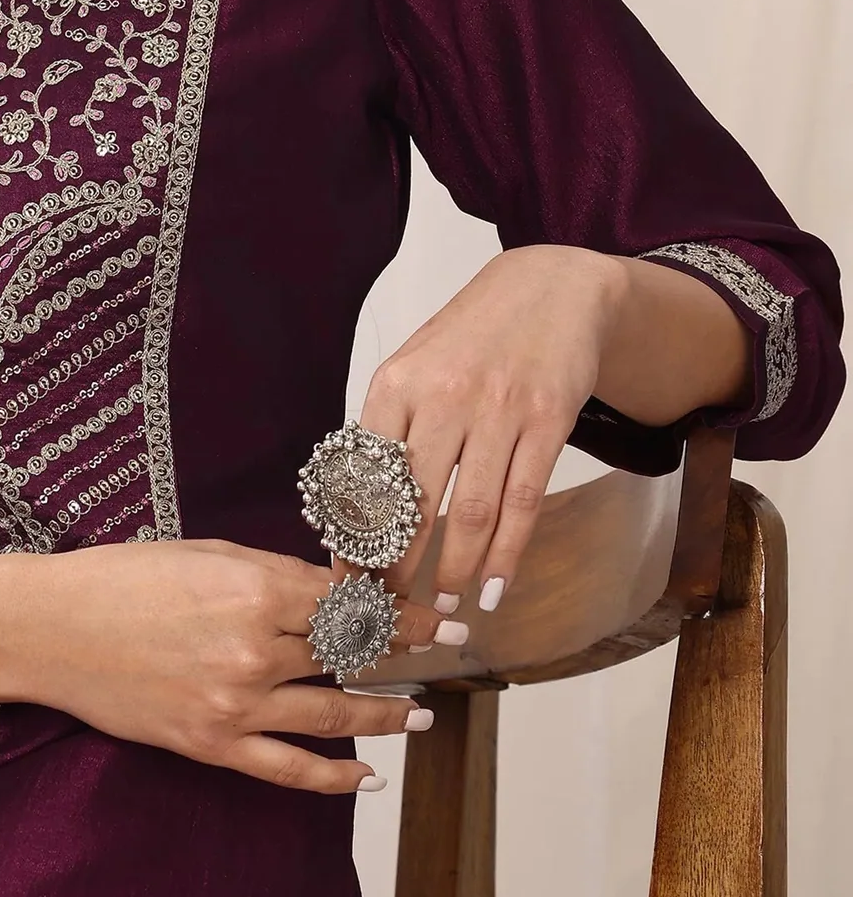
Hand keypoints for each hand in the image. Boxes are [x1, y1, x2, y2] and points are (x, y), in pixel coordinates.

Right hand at [0, 539, 463, 795]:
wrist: (52, 627)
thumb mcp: (206, 552)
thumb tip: (332, 590)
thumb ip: (273, 574)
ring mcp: (236, 703)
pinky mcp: (212, 742)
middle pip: (353, 656)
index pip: (353, 604)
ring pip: (335, 715)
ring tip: (420, 715)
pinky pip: (288, 769)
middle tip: (445, 655)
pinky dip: (334, 776)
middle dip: (405, 655)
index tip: (441, 617)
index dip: (404, 612)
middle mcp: (256, 648)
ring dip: (387, 716)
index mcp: (257, 588)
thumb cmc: (123, 577)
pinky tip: (367, 774)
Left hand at [359, 242, 621, 616]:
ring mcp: (500, 409)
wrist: (551, 289)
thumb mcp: (415, 364)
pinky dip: (507, 551)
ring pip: (472, 509)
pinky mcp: (548, 421)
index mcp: (397, 383)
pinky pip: (523, 501)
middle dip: (397, 564)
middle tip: (387, 607)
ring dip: (455, 567)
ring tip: (441, 603)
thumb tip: (357, 506)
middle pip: (415, 500)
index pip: (366, 474)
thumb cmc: (471, 337)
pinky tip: (494, 585)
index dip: (355, 533)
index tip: (345, 576)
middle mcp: (446, 395)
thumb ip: (389, 426)